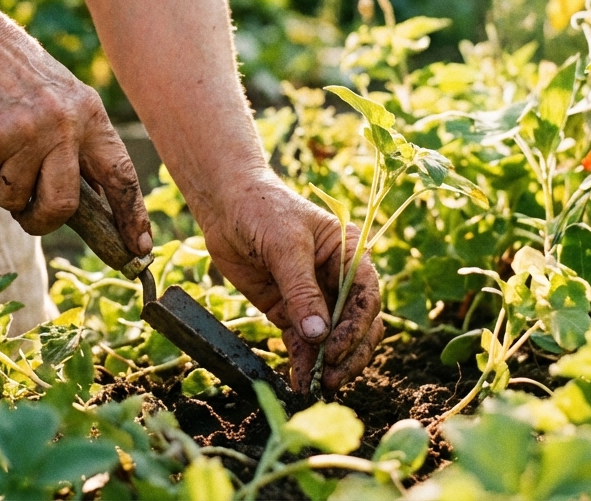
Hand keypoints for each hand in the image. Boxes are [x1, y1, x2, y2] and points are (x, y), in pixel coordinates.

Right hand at [0, 3, 151, 253]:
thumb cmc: (15, 75)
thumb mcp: (63, 99)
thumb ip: (79, 144)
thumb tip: (98, 202)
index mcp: (90, 115)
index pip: (121, 175)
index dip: (132, 215)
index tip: (140, 246)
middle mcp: (64, 124)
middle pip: (62, 205)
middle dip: (42, 220)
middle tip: (27, 214)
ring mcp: (27, 130)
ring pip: (13, 198)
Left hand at [200, 171, 382, 392]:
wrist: (224, 205)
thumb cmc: (263, 210)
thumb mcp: (285, 246)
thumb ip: (302, 290)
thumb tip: (319, 335)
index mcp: (349, 255)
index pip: (366, 297)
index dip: (356, 327)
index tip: (335, 348)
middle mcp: (337, 279)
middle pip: (357, 324)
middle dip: (348, 353)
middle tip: (330, 378)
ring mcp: (313, 297)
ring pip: (331, 338)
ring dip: (326, 363)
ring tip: (315, 387)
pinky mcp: (288, 310)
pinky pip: (302, 341)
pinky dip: (302, 361)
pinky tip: (298, 381)